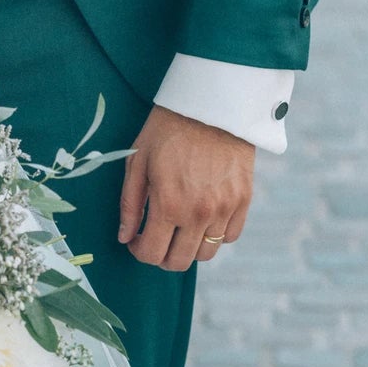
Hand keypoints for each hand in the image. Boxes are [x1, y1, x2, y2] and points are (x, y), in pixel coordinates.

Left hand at [118, 108, 253, 271]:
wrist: (212, 104)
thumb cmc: (167, 129)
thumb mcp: (138, 161)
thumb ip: (130, 204)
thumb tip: (124, 237)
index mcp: (168, 204)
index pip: (152, 254)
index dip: (139, 251)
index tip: (136, 239)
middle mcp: (199, 214)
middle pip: (179, 262)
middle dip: (162, 255)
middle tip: (155, 236)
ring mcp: (224, 209)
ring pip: (206, 254)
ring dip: (188, 246)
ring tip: (179, 226)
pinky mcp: (243, 201)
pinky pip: (230, 236)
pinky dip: (215, 235)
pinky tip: (202, 217)